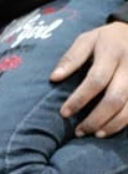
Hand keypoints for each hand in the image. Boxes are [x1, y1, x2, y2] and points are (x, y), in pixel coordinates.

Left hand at [50, 20, 127, 137]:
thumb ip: (72, 57)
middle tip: (78, 131)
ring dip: (112, 125)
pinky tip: (111, 129)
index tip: (63, 113)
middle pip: (115, 98)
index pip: (96, 80)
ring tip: (94, 134)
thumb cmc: (106, 39)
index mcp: (113, 52)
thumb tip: (54, 78)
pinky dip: (125, 122)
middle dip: (96, 118)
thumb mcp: (88, 39)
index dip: (79, 99)